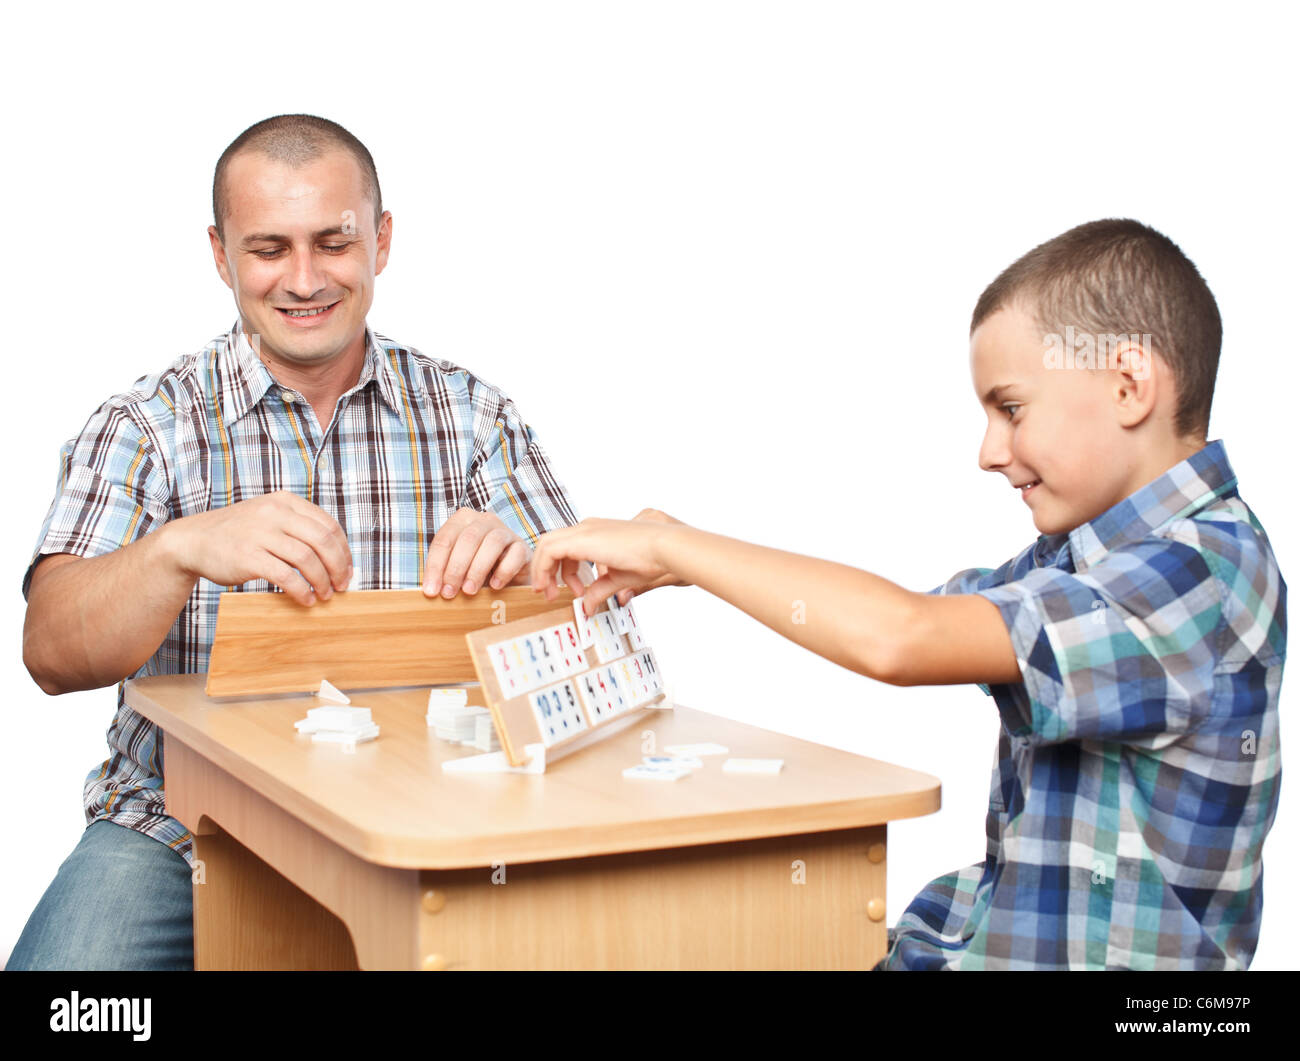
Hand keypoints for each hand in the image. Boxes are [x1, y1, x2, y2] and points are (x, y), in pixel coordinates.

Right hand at [166, 491, 352, 606]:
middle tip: (342, 585)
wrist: (192, 540)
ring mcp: (260, 534)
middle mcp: (274, 513)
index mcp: (285, 501)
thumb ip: (297, 527)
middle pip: (323, 541)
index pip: (328, 525)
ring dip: (322, 581)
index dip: (344, 550)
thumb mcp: (268, 516)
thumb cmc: (237, 533)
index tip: (347, 568)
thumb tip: (334, 555)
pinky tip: (306, 599)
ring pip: (308, 559)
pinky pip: (286, 576)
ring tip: (325, 595)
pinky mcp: (248, 556)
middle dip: (339, 566)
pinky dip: (302, 591)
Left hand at [422, 507, 529, 597]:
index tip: (431, 591)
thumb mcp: (457, 569)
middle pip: (468, 539)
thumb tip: (431, 590)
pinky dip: (504, 571)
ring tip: (469, 591)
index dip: (436, 566)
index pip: (445, 539)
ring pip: (492, 542)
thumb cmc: (478, 571)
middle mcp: (485, 521)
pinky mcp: (523, 547)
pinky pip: (515, 554)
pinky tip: (495, 586)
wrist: (510, 577)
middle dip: (455, 568)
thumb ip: (444, 573)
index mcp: (463, 520)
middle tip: (449, 593)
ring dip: (478, 569)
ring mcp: (506, 531)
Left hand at [531, 509, 688, 615]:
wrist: (662, 547)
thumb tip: (588, 607)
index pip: (567, 546)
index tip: (572, 591)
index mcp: (596, 533)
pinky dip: (543, 568)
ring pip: (545, 544)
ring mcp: (583, 530)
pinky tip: (548, 586)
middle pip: (551, 543)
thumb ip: (601, 590)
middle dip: (546, 570)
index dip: (562, 570)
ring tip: (548, 593)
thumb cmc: (650, 559)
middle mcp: (587, 527)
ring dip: (542, 570)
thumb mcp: (619, 578)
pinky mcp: (581, 538)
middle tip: (549, 593)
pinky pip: (549, 550)